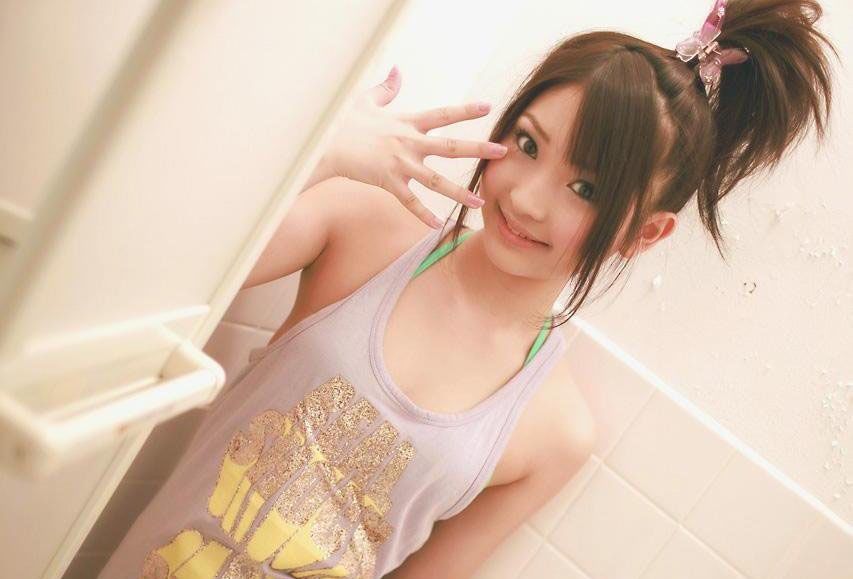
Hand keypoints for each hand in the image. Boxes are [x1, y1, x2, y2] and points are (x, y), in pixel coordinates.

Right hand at [323, 65, 507, 228]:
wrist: (327, 146)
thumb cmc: (346, 124)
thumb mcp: (366, 101)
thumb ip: (386, 88)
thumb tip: (396, 70)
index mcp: (407, 122)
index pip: (443, 114)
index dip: (466, 110)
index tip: (489, 106)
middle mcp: (409, 143)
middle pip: (451, 147)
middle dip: (478, 149)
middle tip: (503, 152)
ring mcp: (400, 164)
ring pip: (436, 181)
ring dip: (460, 192)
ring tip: (480, 202)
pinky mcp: (388, 182)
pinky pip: (409, 202)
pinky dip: (423, 215)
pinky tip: (437, 226)